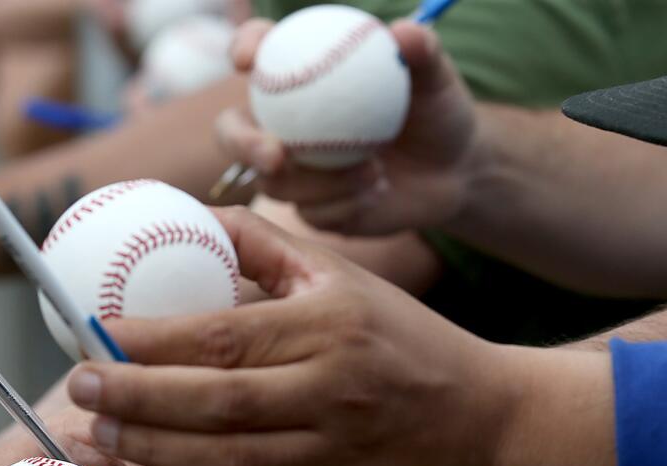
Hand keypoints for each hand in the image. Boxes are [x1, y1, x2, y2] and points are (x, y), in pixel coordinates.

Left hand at [66, 206, 515, 465]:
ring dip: (152, 451)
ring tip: (103, 430)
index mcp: (329, 328)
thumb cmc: (401, 340)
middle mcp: (334, 395)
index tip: (93, 333)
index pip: (220, 336)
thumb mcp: (341, 276)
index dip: (147, 340)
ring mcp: (338, 461)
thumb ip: (263, 242)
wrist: (488, 425)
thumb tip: (188, 214)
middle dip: (133, 397)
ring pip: (225, 465)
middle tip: (81, 385)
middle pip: (213, 403)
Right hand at [215, 19, 477, 234]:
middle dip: (242, 144)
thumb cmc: (437, 112)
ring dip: (320, 182)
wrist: (452, 172)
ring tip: (374, 172)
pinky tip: (376, 193)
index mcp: (296, 77)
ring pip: (273, 183)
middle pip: (232, 132)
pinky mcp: (308, 208)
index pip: (258, 52)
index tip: (248, 60)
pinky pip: (309, 213)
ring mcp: (290, 171)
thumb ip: (420, 52)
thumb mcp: (436, 79)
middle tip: (276, 155)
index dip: (242, 48)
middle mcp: (280, 125)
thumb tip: (401, 33)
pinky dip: (344, 204)